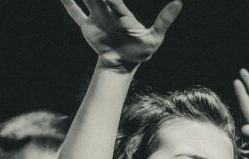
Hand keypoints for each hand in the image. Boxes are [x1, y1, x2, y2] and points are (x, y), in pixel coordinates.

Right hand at [59, 0, 182, 71]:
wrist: (124, 63)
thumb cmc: (141, 50)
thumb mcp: (155, 37)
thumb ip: (164, 20)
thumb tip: (179, 3)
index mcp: (123, 14)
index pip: (116, 2)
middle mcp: (109, 12)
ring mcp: (97, 18)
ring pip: (87, 0)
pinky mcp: (88, 27)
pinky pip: (77, 14)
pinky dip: (69, 5)